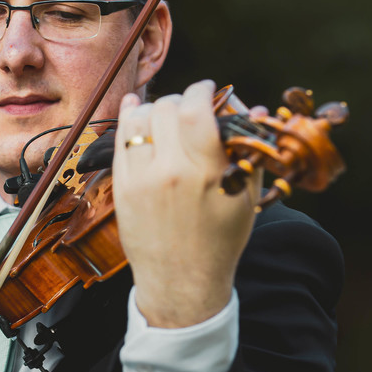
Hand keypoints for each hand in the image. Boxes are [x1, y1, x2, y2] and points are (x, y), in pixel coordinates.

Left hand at [113, 79, 260, 327]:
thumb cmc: (220, 240)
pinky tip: (136, 110)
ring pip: (139, 119)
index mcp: (207, 174)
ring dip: (154, 108)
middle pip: (167, 109)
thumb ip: (246, 148)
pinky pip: (120, 139)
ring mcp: (141, 179)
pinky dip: (129, 118)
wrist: (182, 281)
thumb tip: (251, 106)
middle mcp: (171, 172)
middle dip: (180, 100)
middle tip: (188, 107)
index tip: (207, 90)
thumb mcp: (245, 197)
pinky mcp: (122, 187)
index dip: (201, 91)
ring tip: (165, 114)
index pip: (196, 111)